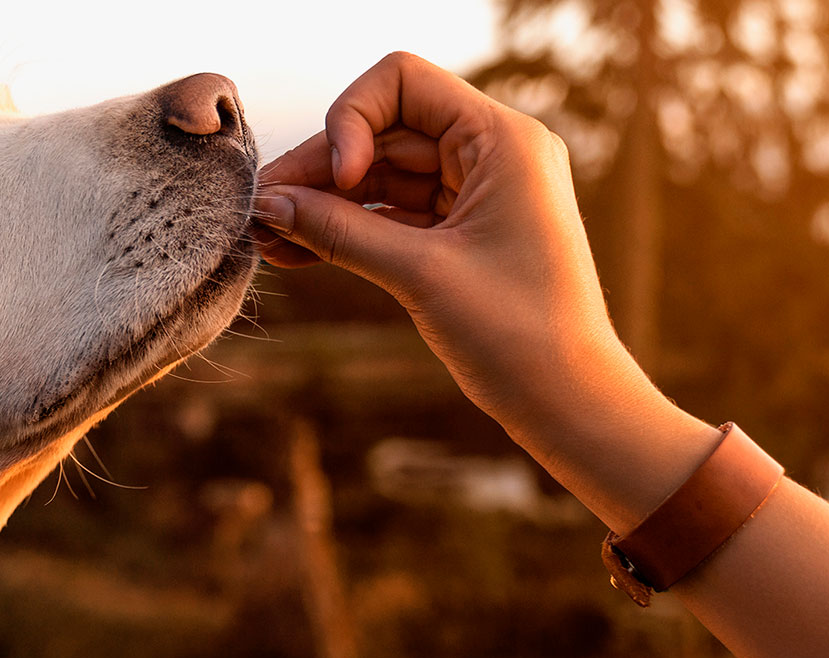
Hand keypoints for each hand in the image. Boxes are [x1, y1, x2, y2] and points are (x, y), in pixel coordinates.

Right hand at [254, 52, 715, 529]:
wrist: (569, 403)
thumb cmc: (518, 335)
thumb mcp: (419, 275)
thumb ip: (339, 231)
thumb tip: (267, 204)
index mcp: (502, 139)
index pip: (402, 82)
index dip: (352, 118)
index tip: (337, 180)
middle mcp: (492, 153)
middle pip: (383, 131)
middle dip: (321, 170)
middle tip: (259, 211)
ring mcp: (477, 192)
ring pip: (381, 175)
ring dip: (325, 203)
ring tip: (265, 238)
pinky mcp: (463, 232)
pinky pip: (393, 214)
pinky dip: (348, 230)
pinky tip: (294, 251)